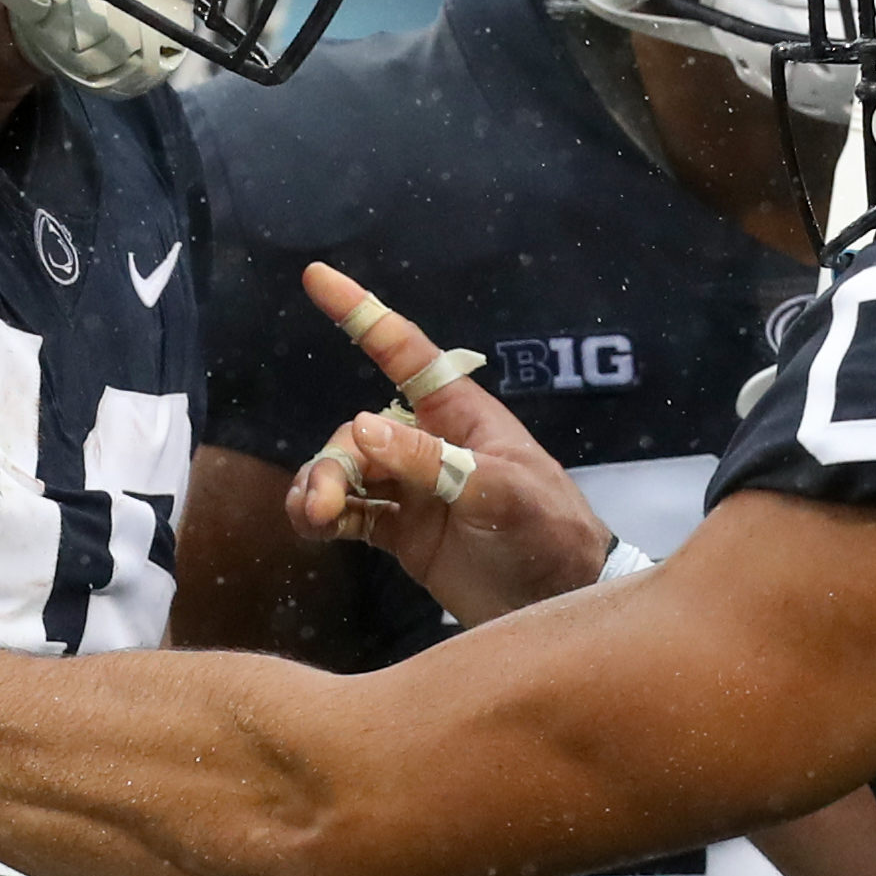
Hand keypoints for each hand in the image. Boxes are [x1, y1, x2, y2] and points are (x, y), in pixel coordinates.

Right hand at [284, 264, 615, 625]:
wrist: (563, 598)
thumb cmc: (548, 530)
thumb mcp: (498, 491)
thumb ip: (430, 462)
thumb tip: (362, 428)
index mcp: (460, 415)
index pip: (403, 352)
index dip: (361, 313)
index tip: (318, 277)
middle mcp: (430, 443)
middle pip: (359, 432)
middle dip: (333, 460)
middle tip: (322, 502)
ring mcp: (414, 488)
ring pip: (347, 472)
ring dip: (322, 488)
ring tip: (313, 517)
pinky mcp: (403, 531)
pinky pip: (350, 513)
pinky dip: (325, 516)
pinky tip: (312, 526)